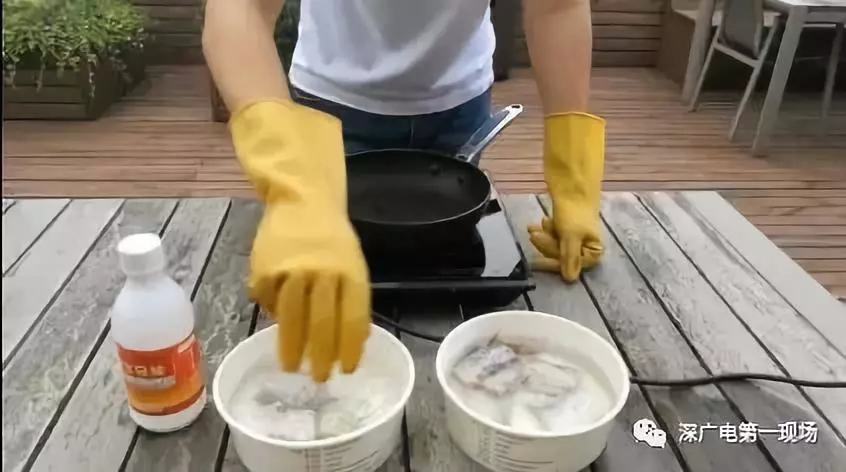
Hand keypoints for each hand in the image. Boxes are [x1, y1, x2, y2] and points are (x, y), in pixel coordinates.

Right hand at [230, 100, 370, 382]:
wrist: (302, 200)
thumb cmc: (331, 238)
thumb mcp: (352, 263)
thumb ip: (351, 299)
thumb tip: (353, 342)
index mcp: (351, 272)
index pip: (353, 319)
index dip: (350, 348)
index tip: (347, 370)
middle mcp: (323, 272)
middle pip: (322, 324)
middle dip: (320, 357)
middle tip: (317, 379)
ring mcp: (292, 271)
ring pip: (291, 320)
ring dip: (291, 347)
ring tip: (290, 366)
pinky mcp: (265, 270)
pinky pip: (268, 302)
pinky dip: (270, 313)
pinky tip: (275, 318)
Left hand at [528, 112, 604, 281]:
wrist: (571, 182)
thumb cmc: (573, 210)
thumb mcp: (571, 236)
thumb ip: (569, 258)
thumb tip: (570, 281)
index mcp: (594, 249)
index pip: (572, 266)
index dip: (554, 264)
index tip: (537, 262)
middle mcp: (587, 243)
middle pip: (562, 256)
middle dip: (546, 247)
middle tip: (534, 234)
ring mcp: (576, 233)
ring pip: (556, 244)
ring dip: (544, 238)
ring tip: (534, 227)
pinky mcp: (567, 223)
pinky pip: (554, 234)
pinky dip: (546, 230)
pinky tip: (541, 221)